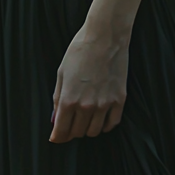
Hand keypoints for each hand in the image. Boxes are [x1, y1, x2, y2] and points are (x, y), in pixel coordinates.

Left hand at [50, 23, 128, 142]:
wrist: (105, 37)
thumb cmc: (80, 51)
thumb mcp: (61, 73)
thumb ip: (57, 98)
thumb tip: (55, 118)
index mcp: (69, 99)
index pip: (62, 130)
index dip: (58, 136)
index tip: (57, 137)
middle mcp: (87, 106)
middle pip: (78, 133)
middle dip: (71, 132)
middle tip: (70, 125)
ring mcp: (105, 104)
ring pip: (94, 131)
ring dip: (87, 129)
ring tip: (84, 120)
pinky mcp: (119, 100)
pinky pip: (112, 123)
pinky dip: (105, 125)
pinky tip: (100, 119)